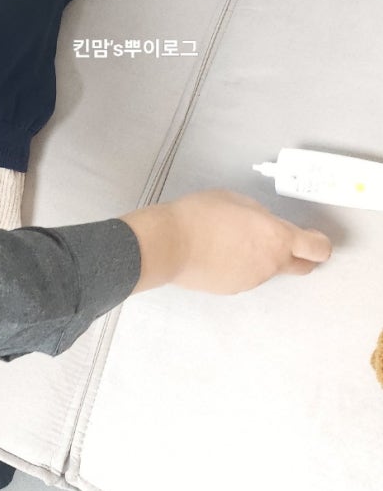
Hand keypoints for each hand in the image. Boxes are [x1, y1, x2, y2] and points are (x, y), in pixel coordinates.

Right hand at [121, 189, 330, 294]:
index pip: (318, 249)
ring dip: (262, 258)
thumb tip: (264, 225)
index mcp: (277, 237)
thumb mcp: (236, 201)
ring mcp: (253, 280)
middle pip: (303, 267)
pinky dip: (241, 266)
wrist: (170, 244)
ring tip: (232, 241)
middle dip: (301, 256)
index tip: (313, 238)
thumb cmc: (201, 215)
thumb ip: (260, 215)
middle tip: (284, 242)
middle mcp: (271, 263)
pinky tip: (218, 253)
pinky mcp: (233, 289)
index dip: (320, 243)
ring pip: (269, 270)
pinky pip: (247, 276)